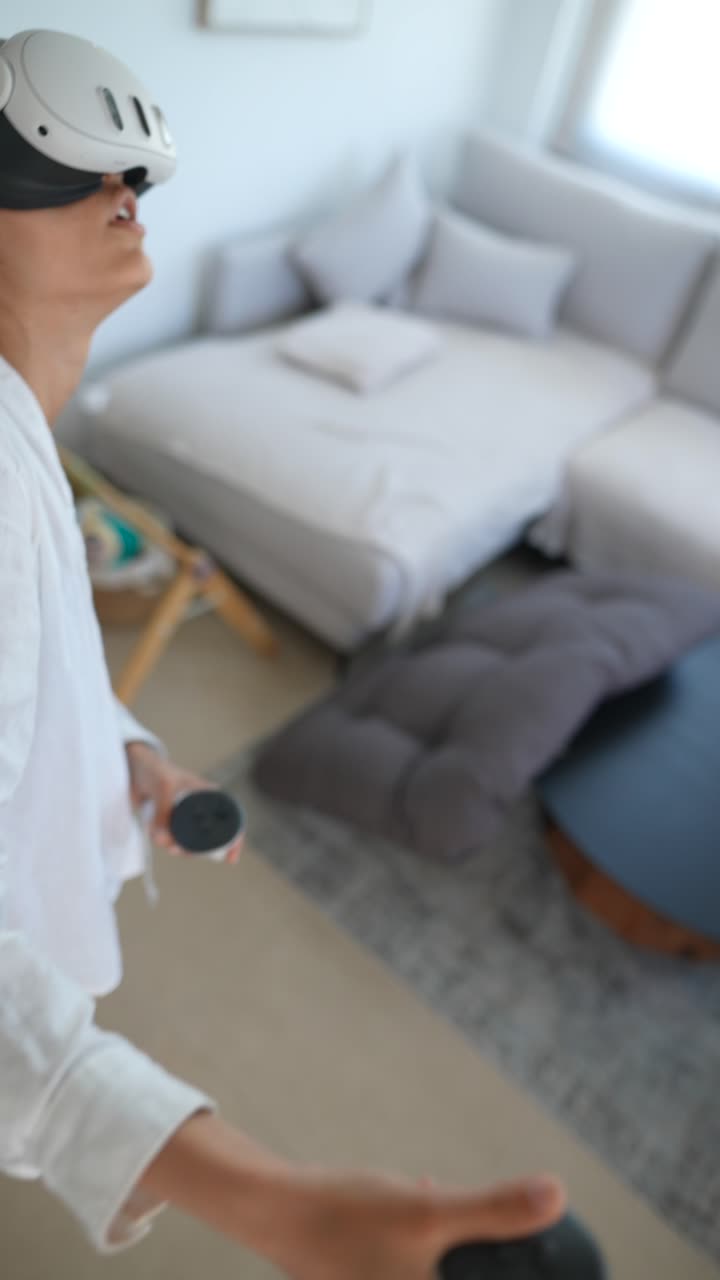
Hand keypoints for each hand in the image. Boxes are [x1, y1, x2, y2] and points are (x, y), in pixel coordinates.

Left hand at [125, 742, 243, 863]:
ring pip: (190, 842)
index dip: (234, 840)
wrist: (133, 768)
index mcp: (211, 795)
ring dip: (176, 846)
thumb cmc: (155, 770)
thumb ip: (163, 814)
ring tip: (161, 840)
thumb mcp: (165, 788)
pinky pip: (173, 840)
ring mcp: (186, 816)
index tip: (230, 858)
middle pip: (210, 838)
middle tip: (177, 850)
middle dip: (195, 849)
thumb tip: (163, 841)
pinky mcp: (170, 822)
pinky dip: (164, 841)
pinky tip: (154, 833)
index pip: (232, 820)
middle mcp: (202, 807)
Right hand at [139, 1111, 565, 1279]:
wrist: (276, 1210)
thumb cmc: (346, 1218)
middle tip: (510, 1229)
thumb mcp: (428, 1211)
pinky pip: (424, 1266)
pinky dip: (432, 1240)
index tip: (554, 1261)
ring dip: (461, 1249)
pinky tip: (424, 1199)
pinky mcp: (382, 1279)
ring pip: (449, 1269)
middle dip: (488, 1256)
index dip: (525, 1274)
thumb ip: (495, 1212)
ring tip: (443, 1207)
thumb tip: (557, 1197)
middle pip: (476, 1275)